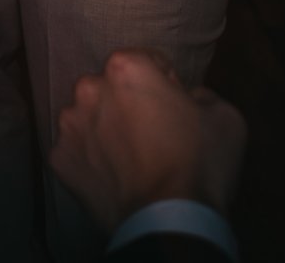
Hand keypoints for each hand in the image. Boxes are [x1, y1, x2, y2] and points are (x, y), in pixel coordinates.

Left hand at [50, 49, 244, 235]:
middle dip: (128, 103)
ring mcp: (69, 125)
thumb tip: (189, 97)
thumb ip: (201, 93)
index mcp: (126, 68)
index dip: (164, 83)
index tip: (174, 108)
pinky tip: (115, 176)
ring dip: (105, 129)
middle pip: (110, 87)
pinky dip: (91, 160)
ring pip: (88, 117)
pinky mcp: (59, 159)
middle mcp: (88, 88)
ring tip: (132, 159)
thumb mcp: (225, 117)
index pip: (146, 62)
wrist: (168, 221)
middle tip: (153, 135)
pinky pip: (77, 151)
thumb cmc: (200, 164)